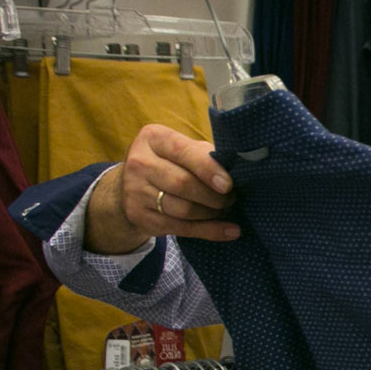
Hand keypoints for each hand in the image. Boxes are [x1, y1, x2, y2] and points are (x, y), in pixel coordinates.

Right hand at [84, 124, 237, 255]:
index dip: (208, 169)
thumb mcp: (183, 150)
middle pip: (183, 184)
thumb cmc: (170, 163)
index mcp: (154, 138)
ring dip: (212, 213)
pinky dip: (210, 231)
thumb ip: (205, 155)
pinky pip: (181, 228)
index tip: (229, 184)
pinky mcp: (139, 216)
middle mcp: (140, 162)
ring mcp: (136, 191)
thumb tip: (238, 169)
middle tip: (232, 199)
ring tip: (226, 210)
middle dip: (214, 196)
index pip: (184, 152)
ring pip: (184, 209)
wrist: (132, 187)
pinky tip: (230, 231)